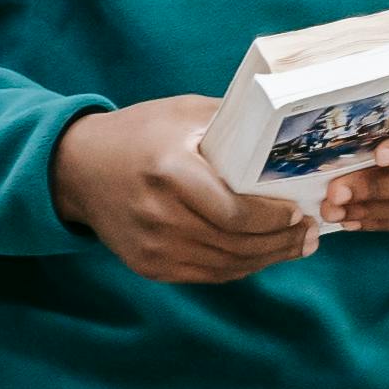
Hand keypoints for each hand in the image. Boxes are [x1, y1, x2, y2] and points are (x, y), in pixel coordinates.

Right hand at [52, 96, 325, 285]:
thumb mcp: (183, 113)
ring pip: (226, 265)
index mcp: (170, 172)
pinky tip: (261, 255)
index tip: (299, 211)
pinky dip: (240, 267)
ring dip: (267, 259)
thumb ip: (233, 124)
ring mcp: (152, 247)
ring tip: (296, 246)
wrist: (78, 168)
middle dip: (281, 242)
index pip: (233, 211)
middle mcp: (159, 215)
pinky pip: (207, 275)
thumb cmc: (139, 133)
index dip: (273, 219)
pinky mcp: (149, 266)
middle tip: (310, 234)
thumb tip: (288, 133)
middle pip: (235, 243)